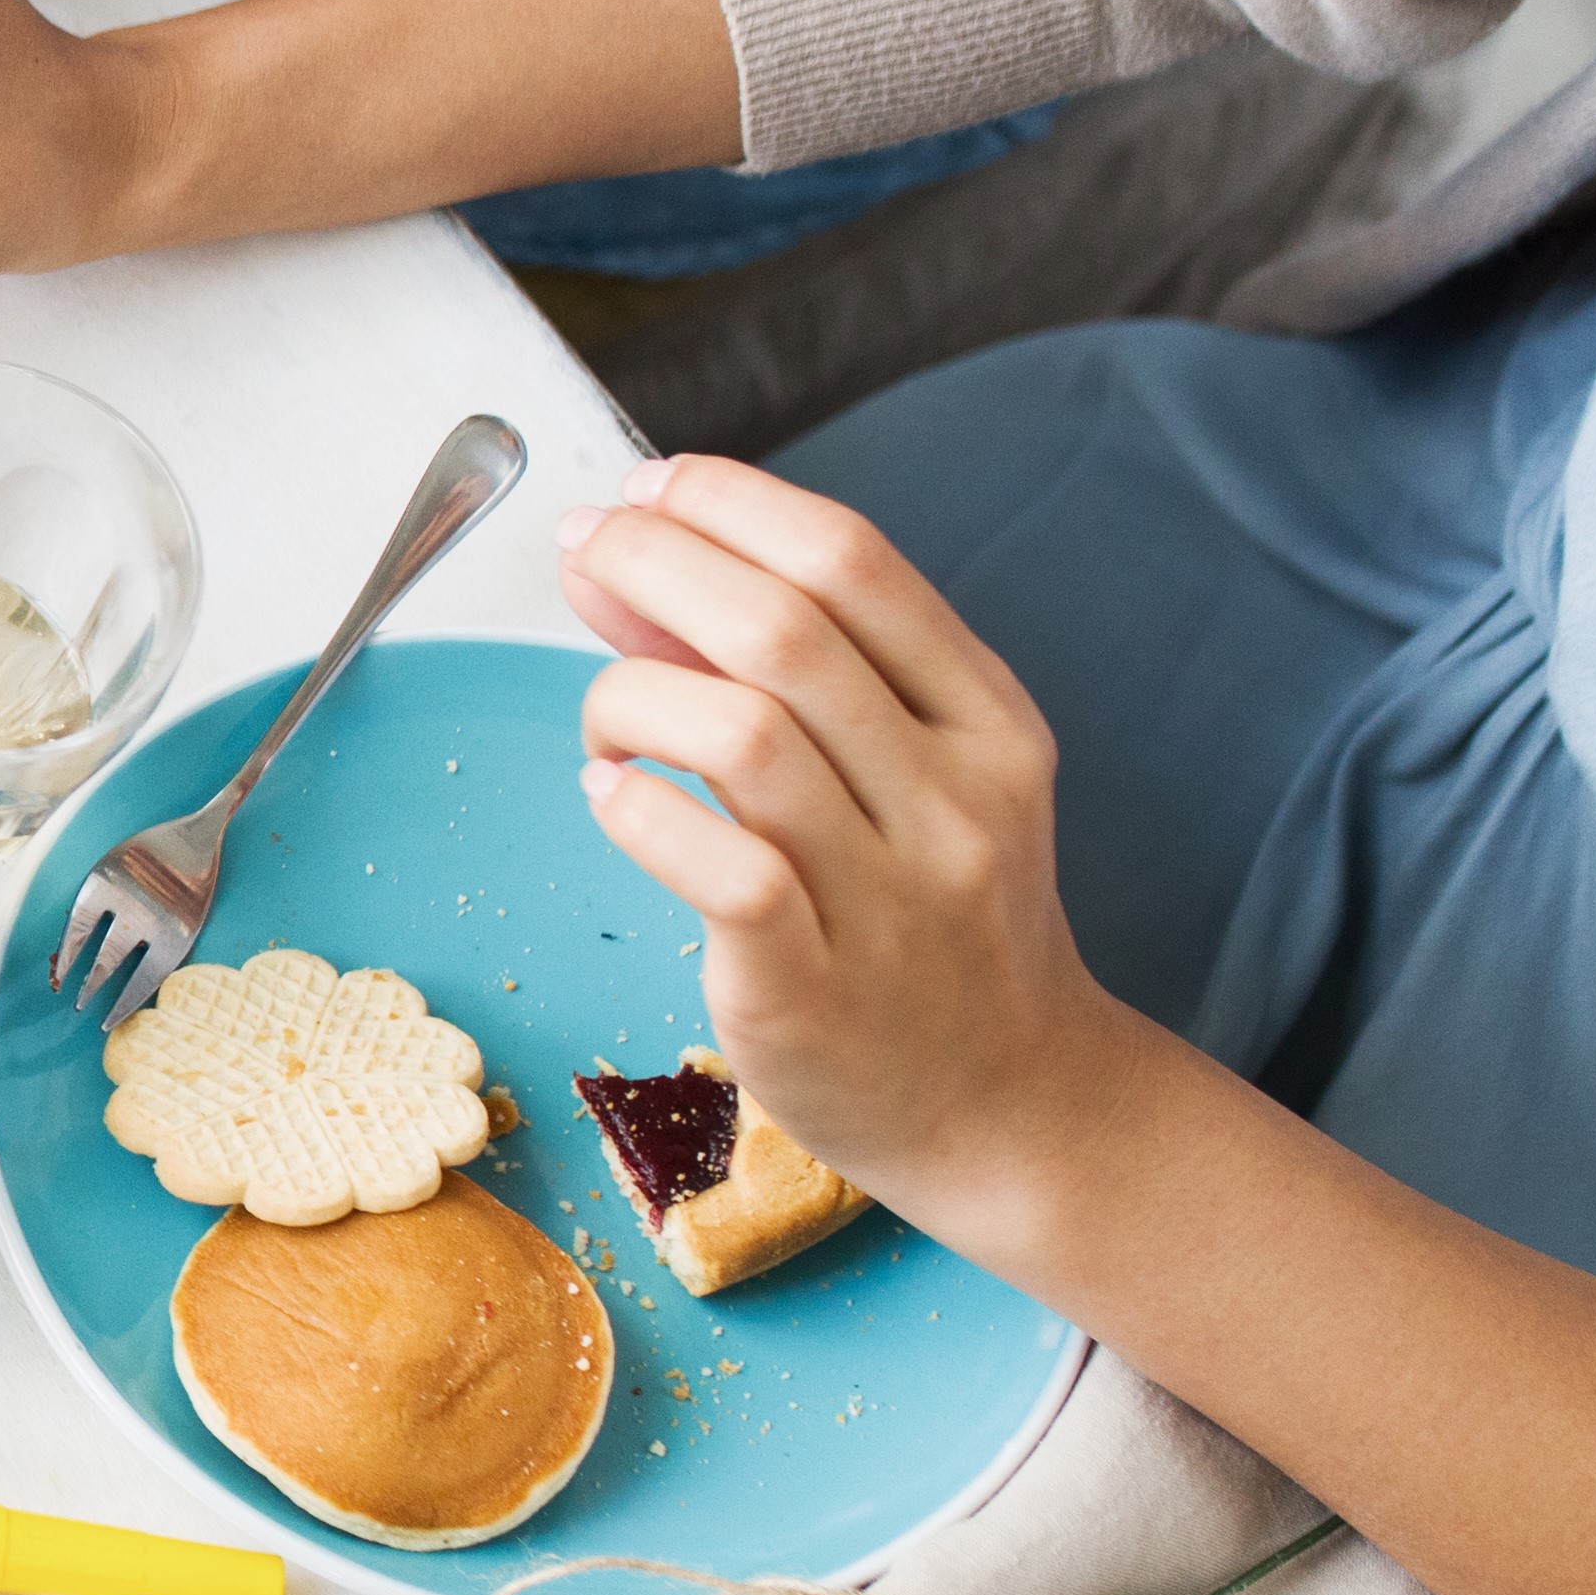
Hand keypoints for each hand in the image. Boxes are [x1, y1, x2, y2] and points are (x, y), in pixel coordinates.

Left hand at [558, 460, 1167, 1218]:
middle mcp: (954, 797)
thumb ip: (787, 664)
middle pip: (783, 629)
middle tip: (583, 554)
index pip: (853, 561)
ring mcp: (890, 898)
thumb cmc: (935, 918)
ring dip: (629, 697)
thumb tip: (632, 556)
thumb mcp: (912, 770)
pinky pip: (718, 868)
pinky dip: (637, 812)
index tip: (646, 490)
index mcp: (987, 719)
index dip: (728, 503)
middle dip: (655, 563)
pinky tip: (611, 800)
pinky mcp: (811, 990)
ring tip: (605, 722)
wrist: (1012, 1104)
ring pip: (741, 735)